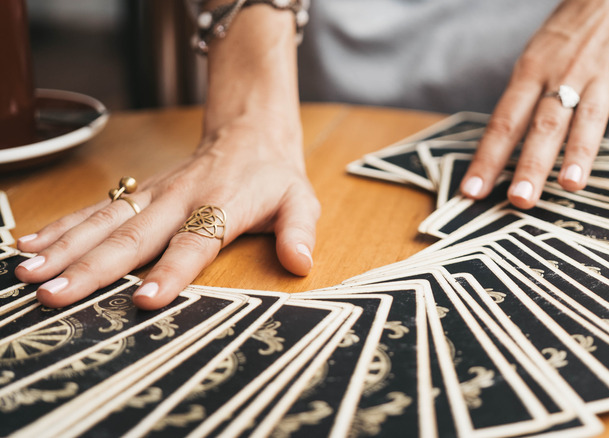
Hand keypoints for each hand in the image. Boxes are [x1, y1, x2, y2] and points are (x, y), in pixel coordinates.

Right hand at [15, 117, 319, 309]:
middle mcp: (180, 200)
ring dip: (65, 247)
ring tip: (29, 273)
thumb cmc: (274, 176)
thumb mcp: (301, 200)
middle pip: (134, 236)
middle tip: (56, 295)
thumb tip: (300, 262)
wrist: (248, 133)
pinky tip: (29, 244)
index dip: (172, 271)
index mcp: (222, 206)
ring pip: (104, 221)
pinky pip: (96, 209)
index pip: (195, 243)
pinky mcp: (139, 193)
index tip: (145, 299)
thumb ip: (299, 231)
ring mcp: (154, 195)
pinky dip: (61, 226)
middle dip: (93, 267)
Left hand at [460, 0, 608, 207]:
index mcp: (531, 74)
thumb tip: (497, 155)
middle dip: (531, 164)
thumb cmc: (567, 39)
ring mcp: (601, 80)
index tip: (472, 192)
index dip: (487, 158)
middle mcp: (563, 77)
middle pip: (543, 126)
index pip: (504, 122)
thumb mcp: (535, 60)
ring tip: (570, 185)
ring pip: (588, 120)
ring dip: (579, 154)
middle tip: (520, 199)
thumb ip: (523, 105)